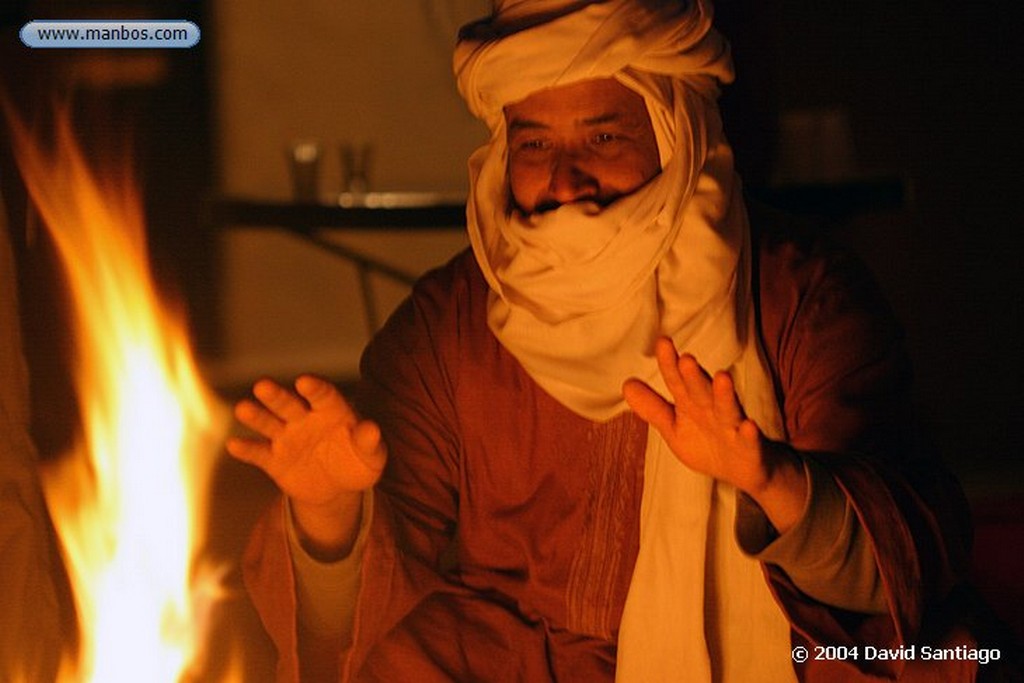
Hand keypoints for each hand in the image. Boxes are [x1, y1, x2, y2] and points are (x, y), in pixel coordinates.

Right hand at [226, 375, 386, 556]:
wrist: (336, 488)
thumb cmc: (357, 463)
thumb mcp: (371, 457)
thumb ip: (369, 442)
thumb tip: (372, 429)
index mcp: (331, 410)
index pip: (322, 395)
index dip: (314, 387)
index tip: (304, 382)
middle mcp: (304, 418)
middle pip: (288, 404)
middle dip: (276, 395)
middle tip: (262, 385)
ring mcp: (286, 438)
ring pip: (268, 423)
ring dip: (256, 416)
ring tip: (242, 409)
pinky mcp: (273, 460)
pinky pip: (258, 453)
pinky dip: (246, 449)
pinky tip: (234, 445)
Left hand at [622, 337, 805, 531]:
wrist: (745, 470)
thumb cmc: (707, 444)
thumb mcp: (675, 428)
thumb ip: (653, 408)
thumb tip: (627, 385)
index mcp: (692, 405)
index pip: (678, 382)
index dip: (670, 365)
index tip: (663, 343)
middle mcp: (712, 410)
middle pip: (701, 391)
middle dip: (694, 376)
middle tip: (685, 358)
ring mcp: (733, 428)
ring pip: (728, 409)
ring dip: (724, 394)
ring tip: (722, 376)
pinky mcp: (750, 448)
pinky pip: (749, 440)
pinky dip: (749, 434)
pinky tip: (749, 426)